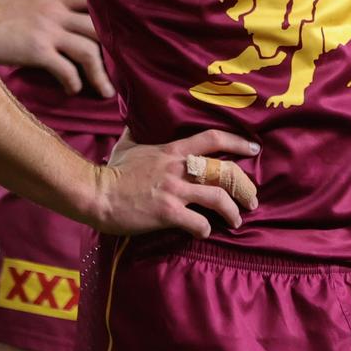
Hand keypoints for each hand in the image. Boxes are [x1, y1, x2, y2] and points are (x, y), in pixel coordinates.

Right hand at [0, 0, 113, 97]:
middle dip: (114, 49)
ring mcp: (47, 31)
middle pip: (99, 28)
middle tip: (123, 68)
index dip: (110, 15)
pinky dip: (74, 82)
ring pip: (88, 51)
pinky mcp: (36, 51)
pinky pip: (65, 69)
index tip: (122, 33)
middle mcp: (56, 13)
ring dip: (100, 74)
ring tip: (105, 91)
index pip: (92, 0)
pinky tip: (73, 90)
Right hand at [95, 127, 259, 238]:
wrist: (97, 194)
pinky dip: (205, 230)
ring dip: (232, 212)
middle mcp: (178, 168)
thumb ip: (138, 132)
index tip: (254, 149)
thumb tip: (135, 117)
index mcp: (172, 151)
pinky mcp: (167, 213)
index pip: (213, 139)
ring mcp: (174, 190)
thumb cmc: (113, 170)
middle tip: (252, 198)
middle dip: (243, 186)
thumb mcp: (127, 144)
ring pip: (217, 198)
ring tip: (237, 221)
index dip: (238, 142)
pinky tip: (205, 232)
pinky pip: (197, 223)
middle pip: (223, 172)